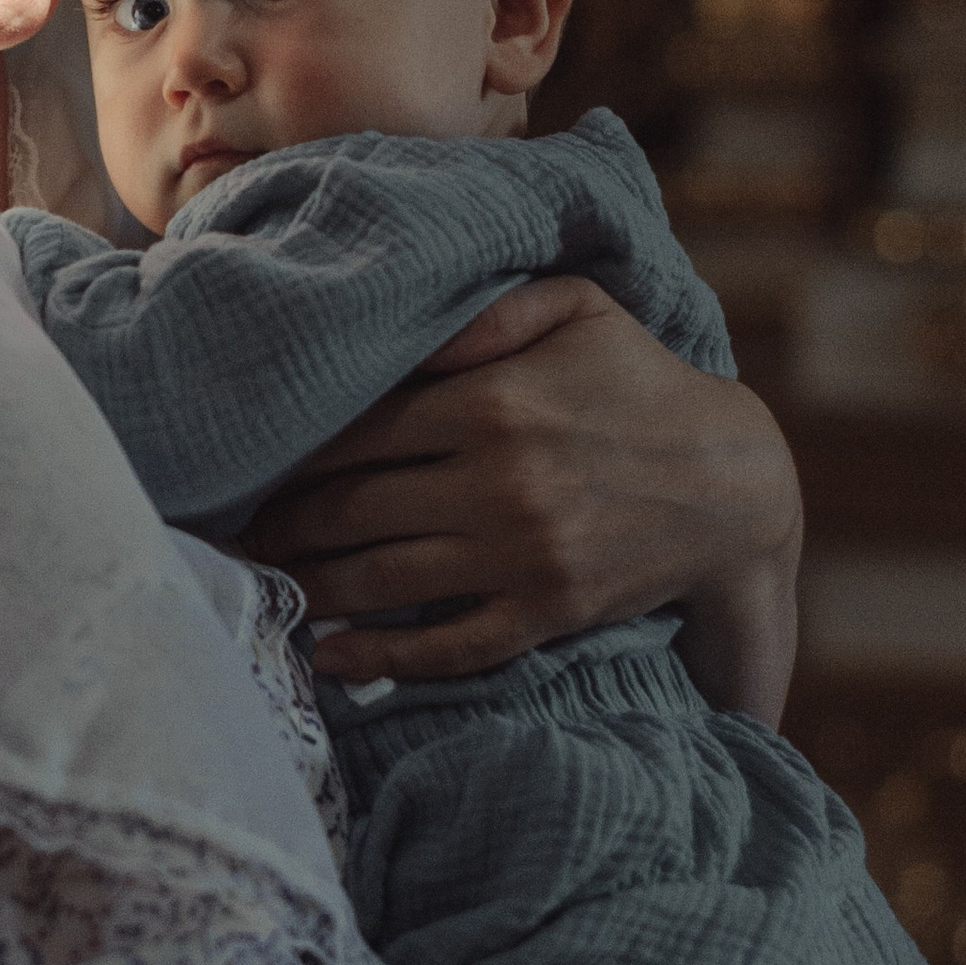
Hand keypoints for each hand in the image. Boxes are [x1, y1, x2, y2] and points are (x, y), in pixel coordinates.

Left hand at [241, 277, 802, 695]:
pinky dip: (378, 654)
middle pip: (351, 511)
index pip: (356, 434)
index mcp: (490, 405)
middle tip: (233, 536)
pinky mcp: (543, 613)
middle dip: (280, 526)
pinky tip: (329, 653)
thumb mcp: (577, 310)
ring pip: (382, 579)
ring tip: (263, 585)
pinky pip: (444, 644)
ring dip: (310, 587)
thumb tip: (399, 327)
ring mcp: (519, 556)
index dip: (289, 456)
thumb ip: (483, 311)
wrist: (732, 486)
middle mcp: (496, 484)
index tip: (246, 466)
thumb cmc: (640, 383)